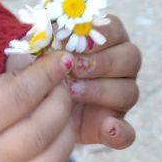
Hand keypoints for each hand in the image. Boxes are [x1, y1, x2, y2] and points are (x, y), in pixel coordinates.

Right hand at [0, 51, 74, 161]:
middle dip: (61, 101)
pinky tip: (56, 143)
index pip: (20, 97)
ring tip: (63, 113)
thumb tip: (46, 71)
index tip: (62, 60)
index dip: (47, 74)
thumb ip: (7, 85)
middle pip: (41, 130)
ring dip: (68, 131)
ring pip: (53, 161)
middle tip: (64, 86)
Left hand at [5, 15, 141, 149]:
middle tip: (73, 68)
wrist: (31, 105)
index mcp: (107, 40)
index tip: (71, 40)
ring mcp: (121, 96)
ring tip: (72, 92)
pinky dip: (120, 131)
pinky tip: (107, 127)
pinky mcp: (114, 126)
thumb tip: (49, 29)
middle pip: (130, 58)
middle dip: (101, 62)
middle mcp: (121, 66)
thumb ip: (47, 36)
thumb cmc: (38, 69)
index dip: (98, 34)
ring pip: (129, 90)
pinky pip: (127, 132)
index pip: (114, 29)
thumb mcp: (38, 50)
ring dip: (101, 90)